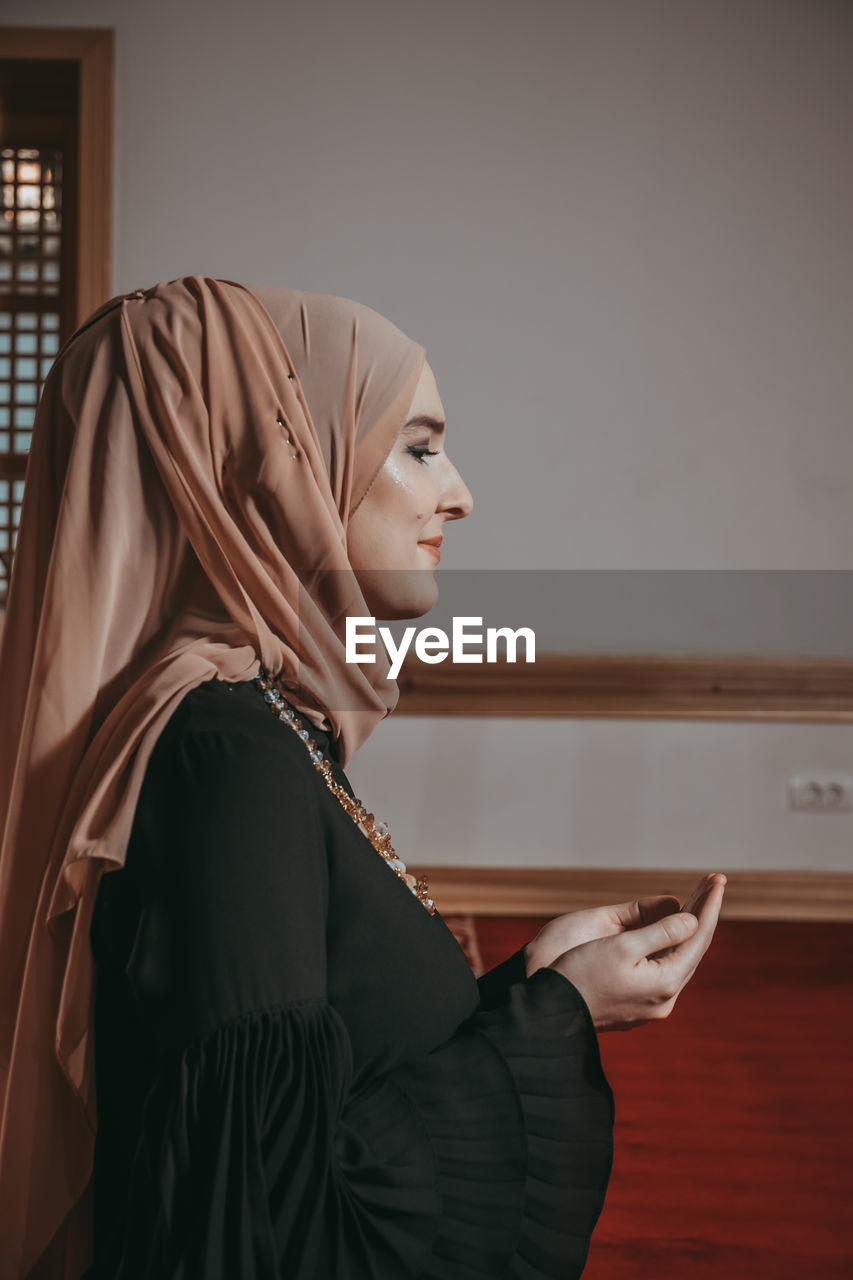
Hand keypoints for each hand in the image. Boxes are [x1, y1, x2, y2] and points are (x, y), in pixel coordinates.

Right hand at [547, 873, 725, 1030]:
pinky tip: (671, 932)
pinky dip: (669, 944)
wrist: (550, 1012)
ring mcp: (651, 1005)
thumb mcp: (622, 946)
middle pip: (691, 948)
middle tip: (714, 882)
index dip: (709, 905)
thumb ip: (661, 931)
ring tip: (698, 901)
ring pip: (677, 959)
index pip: (698, 937)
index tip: (718, 879)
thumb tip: (692, 920)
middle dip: (702, 913)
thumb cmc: (580, 974)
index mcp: (665, 982)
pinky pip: (662, 968)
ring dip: (686, 929)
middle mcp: (664, 998)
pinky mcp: (636, 1006)